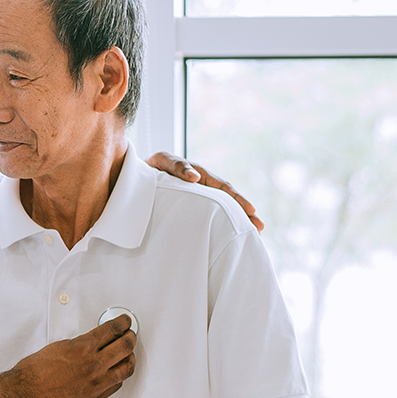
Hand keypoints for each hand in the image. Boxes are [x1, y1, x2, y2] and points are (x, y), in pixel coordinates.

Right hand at [11, 314, 137, 397]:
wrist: (26, 394)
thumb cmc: (35, 372)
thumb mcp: (59, 346)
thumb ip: (80, 344)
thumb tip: (93, 342)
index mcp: (83, 347)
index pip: (113, 329)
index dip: (123, 323)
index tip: (125, 321)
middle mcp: (93, 365)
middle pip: (125, 347)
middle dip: (130, 338)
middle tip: (130, 335)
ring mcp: (96, 383)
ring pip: (126, 368)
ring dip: (129, 358)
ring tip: (128, 354)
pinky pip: (116, 385)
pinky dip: (119, 376)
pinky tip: (117, 372)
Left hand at [145, 152, 263, 231]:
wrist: (137, 176)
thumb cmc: (150, 168)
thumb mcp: (161, 162)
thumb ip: (177, 166)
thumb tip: (195, 178)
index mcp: (199, 174)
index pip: (223, 187)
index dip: (237, 199)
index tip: (250, 210)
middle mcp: (203, 185)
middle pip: (228, 199)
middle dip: (244, 212)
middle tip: (259, 227)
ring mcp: (199, 196)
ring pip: (222, 208)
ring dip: (238, 219)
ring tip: (255, 233)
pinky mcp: (193, 206)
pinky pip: (211, 214)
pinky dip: (223, 222)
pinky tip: (231, 235)